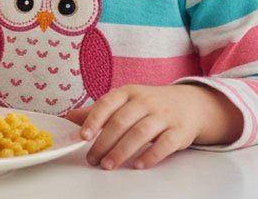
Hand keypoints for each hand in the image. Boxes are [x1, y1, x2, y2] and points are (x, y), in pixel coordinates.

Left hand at [66, 83, 243, 169]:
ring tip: (109, 165)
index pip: (107, 103)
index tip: (82, 136)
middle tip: (93, 159)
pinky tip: (137, 165)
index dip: (94, 119)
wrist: (189, 104)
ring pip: (140, 133)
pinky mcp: (179, 131)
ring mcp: (163, 115)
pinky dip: (150, 155)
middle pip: (121, 122)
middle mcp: (144, 101)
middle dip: (104, 142)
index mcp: (127, 92)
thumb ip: (98, 111)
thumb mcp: (124, 101)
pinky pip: (164, 144)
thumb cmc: (149, 104)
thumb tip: (68, 119)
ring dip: (122, 151)